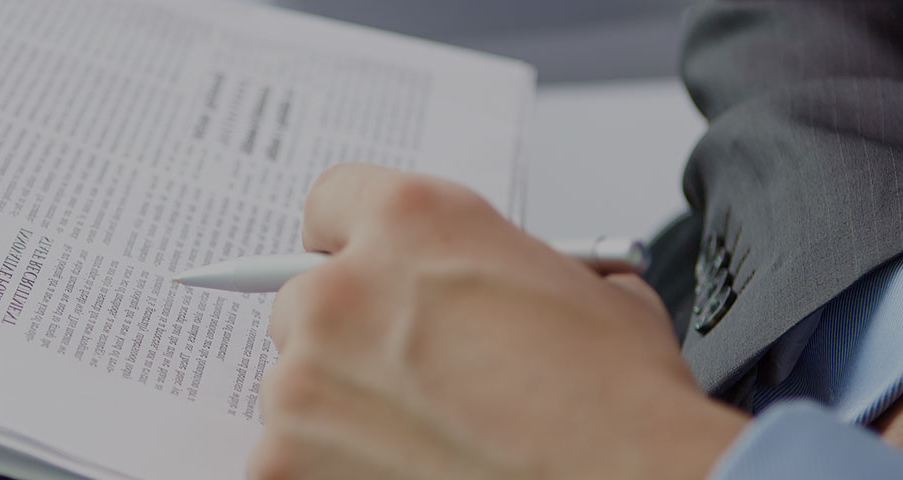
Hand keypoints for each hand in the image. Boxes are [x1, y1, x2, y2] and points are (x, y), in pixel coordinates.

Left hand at [248, 164, 745, 479]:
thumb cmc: (617, 405)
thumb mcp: (582, 286)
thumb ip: (500, 266)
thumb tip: (489, 283)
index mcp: (412, 223)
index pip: (331, 205)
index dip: (354, 246)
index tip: (362, 277)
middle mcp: (342, 293)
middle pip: (305, 306)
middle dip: (350, 342)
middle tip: (415, 384)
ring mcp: (304, 386)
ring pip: (296, 391)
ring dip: (342, 413)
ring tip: (428, 442)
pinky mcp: (284, 465)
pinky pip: (289, 460)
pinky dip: (332, 472)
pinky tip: (407, 474)